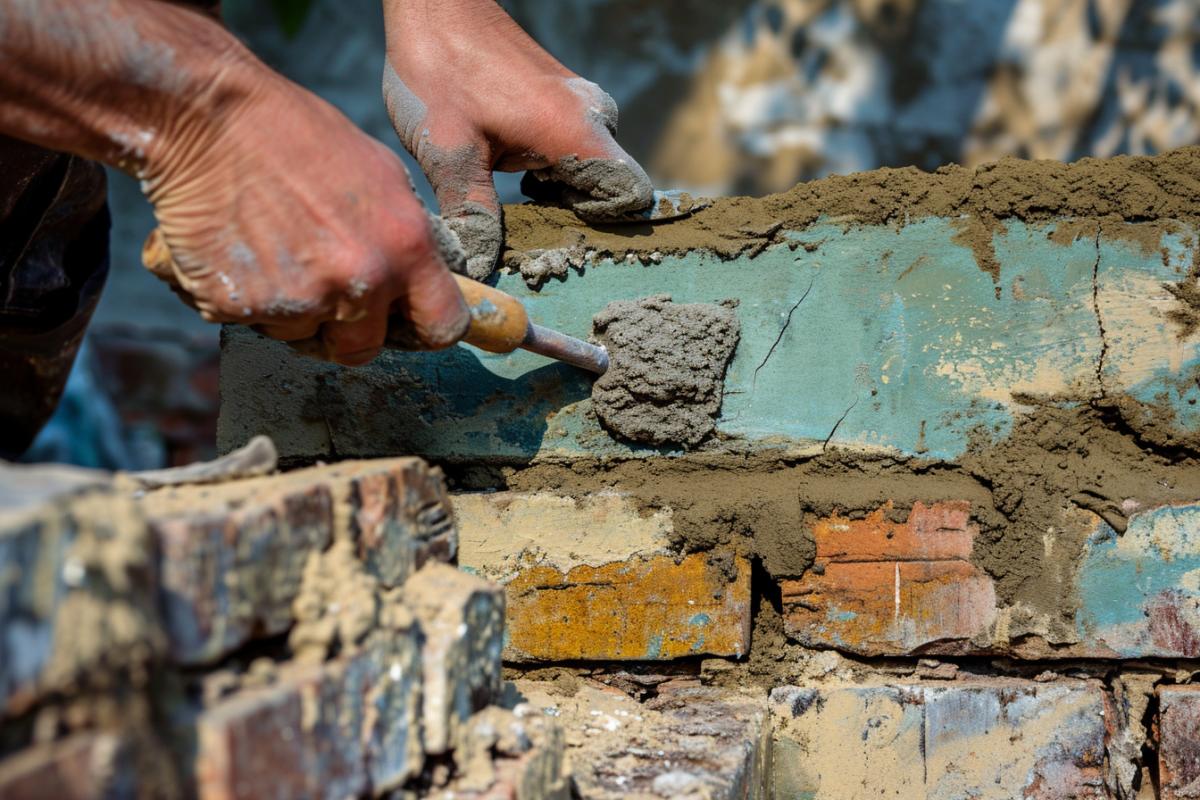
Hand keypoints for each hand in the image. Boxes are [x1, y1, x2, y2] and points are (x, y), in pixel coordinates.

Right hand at [143, 66, 469, 365]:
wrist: (206, 119)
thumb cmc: (294, 134)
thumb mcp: (379, 173)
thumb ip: (405, 235)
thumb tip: (419, 277)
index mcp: (405, 247)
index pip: (443, 325)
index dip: (424, 329)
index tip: (406, 323)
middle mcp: (361, 281)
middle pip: (364, 348)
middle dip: (346, 330)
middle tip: (322, 288)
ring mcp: (301, 299)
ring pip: (304, 336)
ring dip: (291, 309)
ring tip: (273, 248)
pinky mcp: (242, 307)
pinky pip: (253, 323)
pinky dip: (246, 298)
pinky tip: (240, 250)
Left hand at [381, 0, 653, 278]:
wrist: (432, 4)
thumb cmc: (440, 67)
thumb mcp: (449, 154)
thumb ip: (472, 216)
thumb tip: (478, 271)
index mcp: (577, 132)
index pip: (632, 196)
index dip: (607, 228)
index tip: (563, 239)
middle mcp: (593, 117)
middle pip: (609, 189)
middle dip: (573, 219)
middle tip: (525, 235)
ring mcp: (581, 105)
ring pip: (590, 169)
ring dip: (557, 194)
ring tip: (509, 202)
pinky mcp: (562, 99)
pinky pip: (574, 148)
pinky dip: (549, 171)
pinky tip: (506, 174)